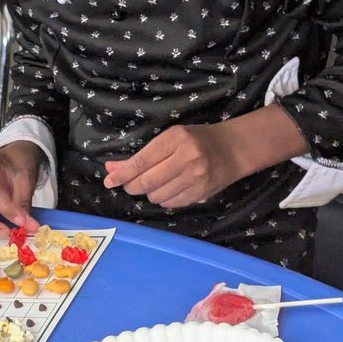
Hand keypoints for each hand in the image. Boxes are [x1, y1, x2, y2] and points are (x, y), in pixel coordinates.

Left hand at [103, 124, 241, 208]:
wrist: (233, 149)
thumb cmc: (197, 139)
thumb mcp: (169, 139)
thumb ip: (140, 155)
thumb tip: (111, 168)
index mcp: (176, 138)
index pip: (142, 161)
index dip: (123, 173)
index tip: (109, 181)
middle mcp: (187, 157)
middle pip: (148, 181)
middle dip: (133, 186)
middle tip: (129, 185)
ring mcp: (196, 177)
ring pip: (158, 195)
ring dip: (150, 194)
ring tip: (156, 184)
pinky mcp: (202, 192)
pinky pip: (171, 203)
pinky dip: (164, 199)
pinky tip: (169, 190)